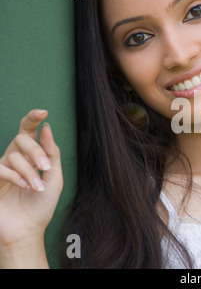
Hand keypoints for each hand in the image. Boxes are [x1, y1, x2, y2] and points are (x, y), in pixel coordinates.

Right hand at [0, 109, 62, 266]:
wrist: (28, 229)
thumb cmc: (41, 205)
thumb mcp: (54, 177)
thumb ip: (51, 153)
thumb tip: (47, 128)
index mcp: (30, 156)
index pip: (28, 131)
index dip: (33, 119)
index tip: (43, 112)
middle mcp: (15, 158)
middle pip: (22, 139)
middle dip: (36, 151)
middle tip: (45, 167)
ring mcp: (2, 168)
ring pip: (13, 155)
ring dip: (29, 170)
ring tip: (37, 186)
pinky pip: (0, 168)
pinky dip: (15, 175)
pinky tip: (24, 186)